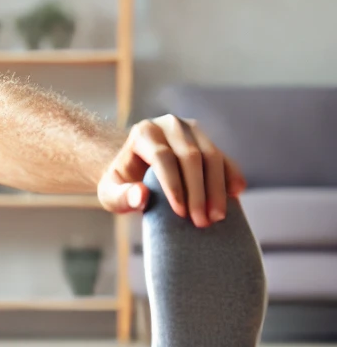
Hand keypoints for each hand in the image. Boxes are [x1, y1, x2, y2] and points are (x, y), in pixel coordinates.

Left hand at [97, 115, 246, 225]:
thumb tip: (141, 196)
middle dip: (199, 192)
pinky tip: (236, 194)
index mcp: (144, 133)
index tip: (181, 213)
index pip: (163, 157)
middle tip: (203, 221)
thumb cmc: (121, 182)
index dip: (174, 185)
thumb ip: (121, 196)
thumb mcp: (110, 192)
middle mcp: (170, 125)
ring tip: (217, 216)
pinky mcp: (207, 140)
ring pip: (211, 156)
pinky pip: (223, 157)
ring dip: (217, 188)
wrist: (132, 166)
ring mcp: (191, 130)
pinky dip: (231, 175)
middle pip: (190, 156)